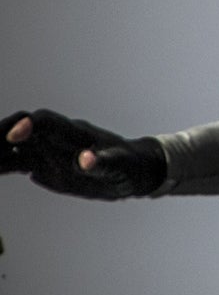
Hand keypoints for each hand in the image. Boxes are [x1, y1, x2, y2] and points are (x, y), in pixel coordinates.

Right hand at [3, 110, 166, 199]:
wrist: (129, 172)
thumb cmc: (128, 165)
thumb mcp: (120, 166)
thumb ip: (103, 163)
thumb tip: (87, 160)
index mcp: (74, 133)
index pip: (45, 122)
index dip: (28, 126)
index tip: (12, 138)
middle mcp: (55, 138)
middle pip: (19, 129)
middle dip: (0, 135)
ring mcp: (46, 151)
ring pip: (12, 147)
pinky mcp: (42, 164)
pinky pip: (14, 162)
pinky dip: (0, 166)